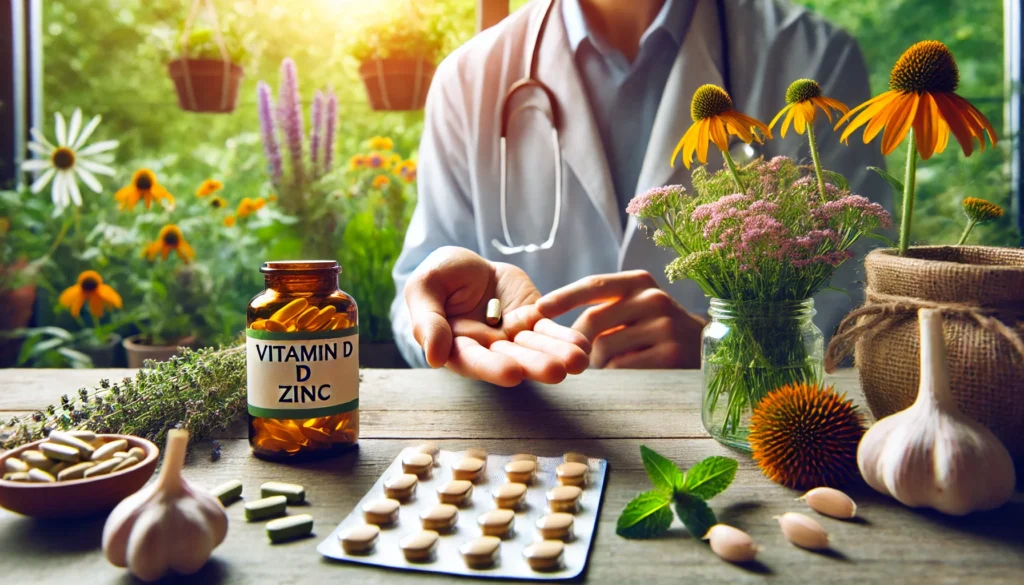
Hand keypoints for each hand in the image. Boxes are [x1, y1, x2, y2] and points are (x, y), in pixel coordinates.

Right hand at [404, 246, 590, 385]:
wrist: (467, 264)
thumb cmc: (439, 277)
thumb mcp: (425, 287)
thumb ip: (427, 320)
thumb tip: (433, 356)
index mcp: (456, 346)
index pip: (473, 360)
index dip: (492, 367)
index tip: (512, 373)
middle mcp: (487, 348)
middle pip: (511, 359)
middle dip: (534, 365)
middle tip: (557, 371)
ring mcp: (512, 335)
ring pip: (535, 348)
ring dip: (557, 355)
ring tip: (579, 360)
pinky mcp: (533, 320)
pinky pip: (550, 330)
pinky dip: (565, 338)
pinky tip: (583, 344)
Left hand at [536, 270, 704, 368]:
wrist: (703, 348)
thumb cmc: (654, 327)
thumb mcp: (634, 306)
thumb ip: (602, 307)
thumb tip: (548, 323)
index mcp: (639, 282)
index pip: (593, 285)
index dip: (562, 298)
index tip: (537, 311)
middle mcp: (653, 299)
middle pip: (592, 322)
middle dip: (577, 343)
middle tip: (578, 358)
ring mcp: (665, 327)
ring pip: (603, 350)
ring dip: (598, 363)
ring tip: (614, 364)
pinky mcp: (670, 356)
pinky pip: (621, 370)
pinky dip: (616, 375)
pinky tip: (630, 372)